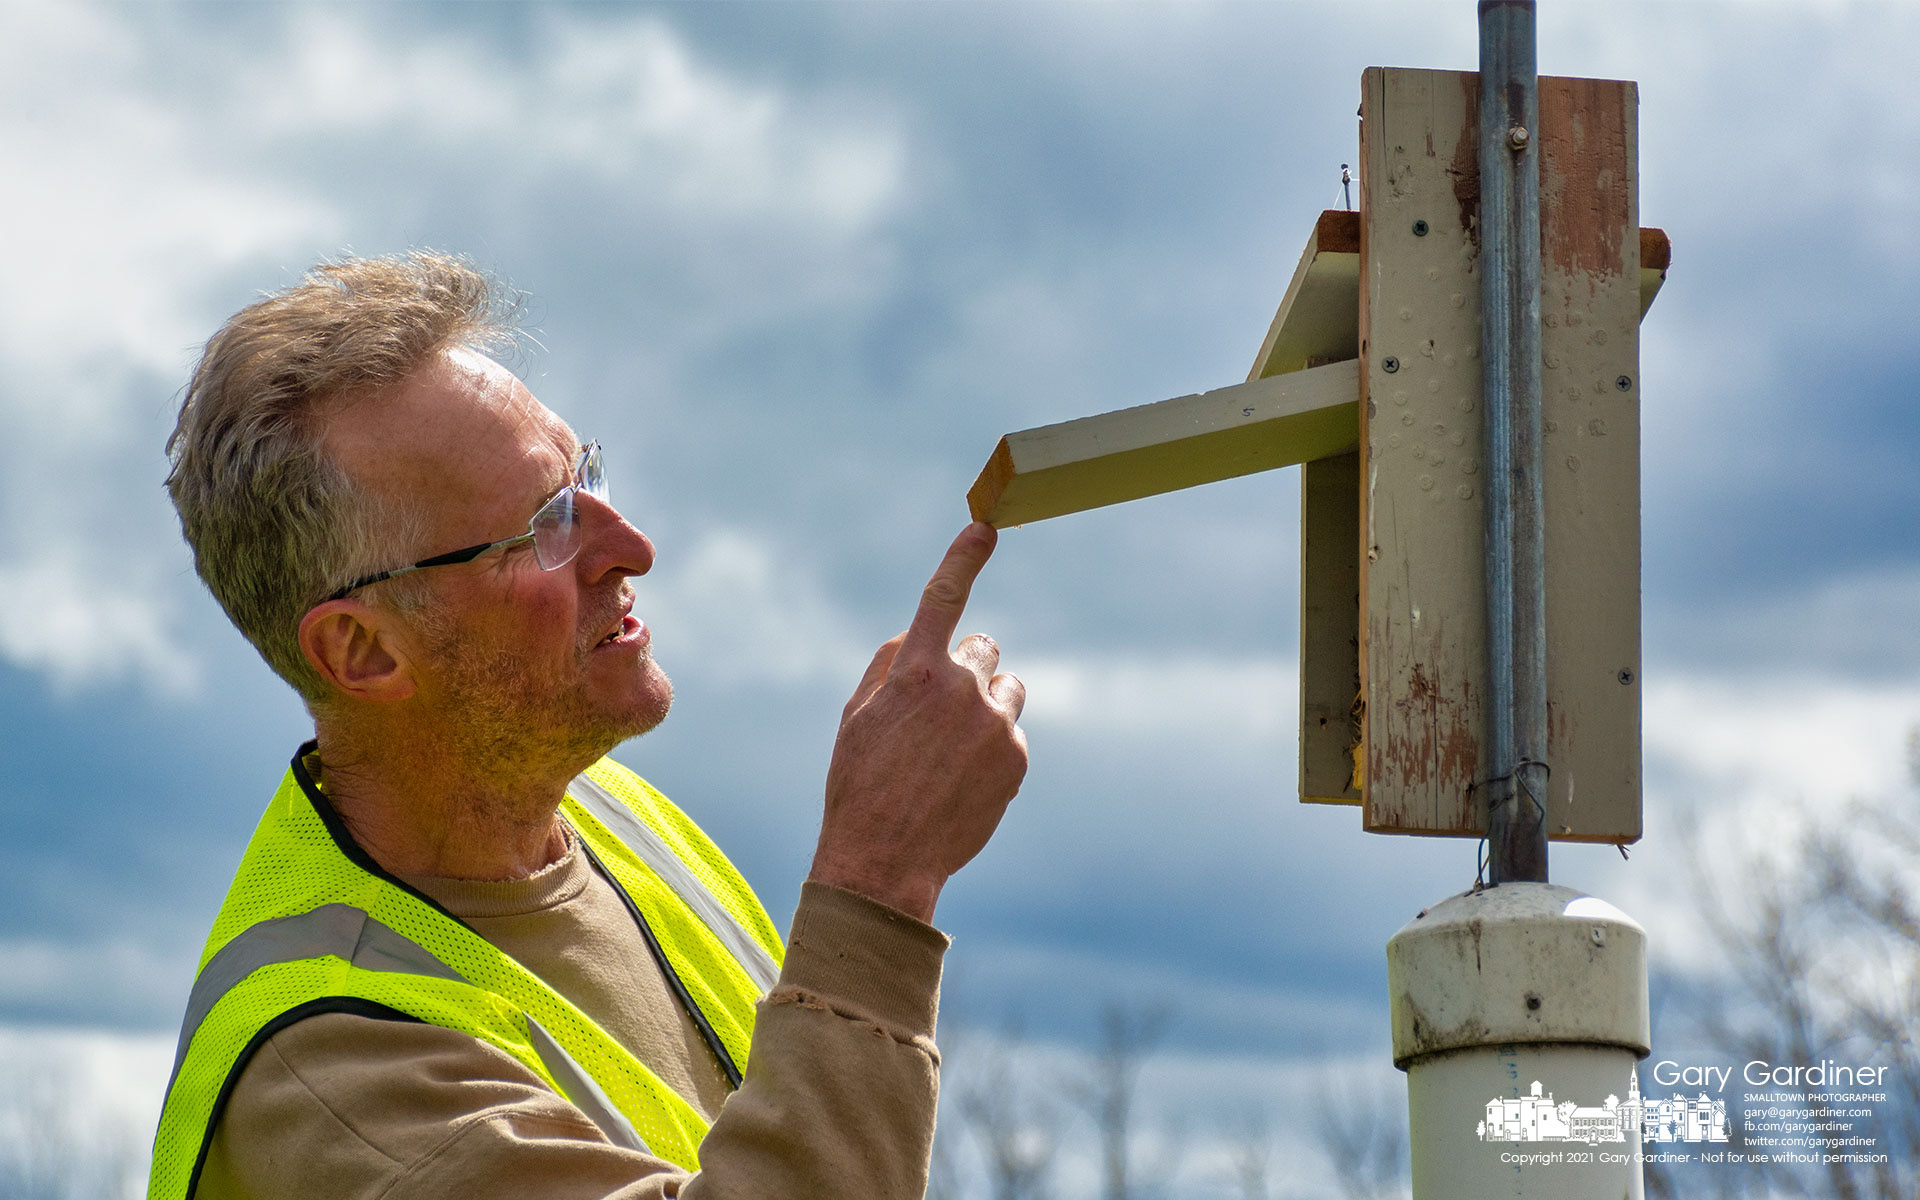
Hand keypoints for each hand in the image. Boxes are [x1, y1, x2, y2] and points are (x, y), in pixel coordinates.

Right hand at [809, 523, 1028, 922]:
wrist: (885, 862)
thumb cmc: (860, 785)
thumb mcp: (856, 717)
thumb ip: (889, 666)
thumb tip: (919, 635)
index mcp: (912, 671)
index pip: (943, 598)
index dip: (964, 557)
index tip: (986, 526)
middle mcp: (959, 688)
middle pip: (984, 648)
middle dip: (968, 669)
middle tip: (941, 712)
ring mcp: (993, 723)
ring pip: (1006, 689)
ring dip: (986, 707)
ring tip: (951, 754)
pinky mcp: (1016, 756)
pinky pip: (1011, 733)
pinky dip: (993, 749)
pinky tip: (962, 784)